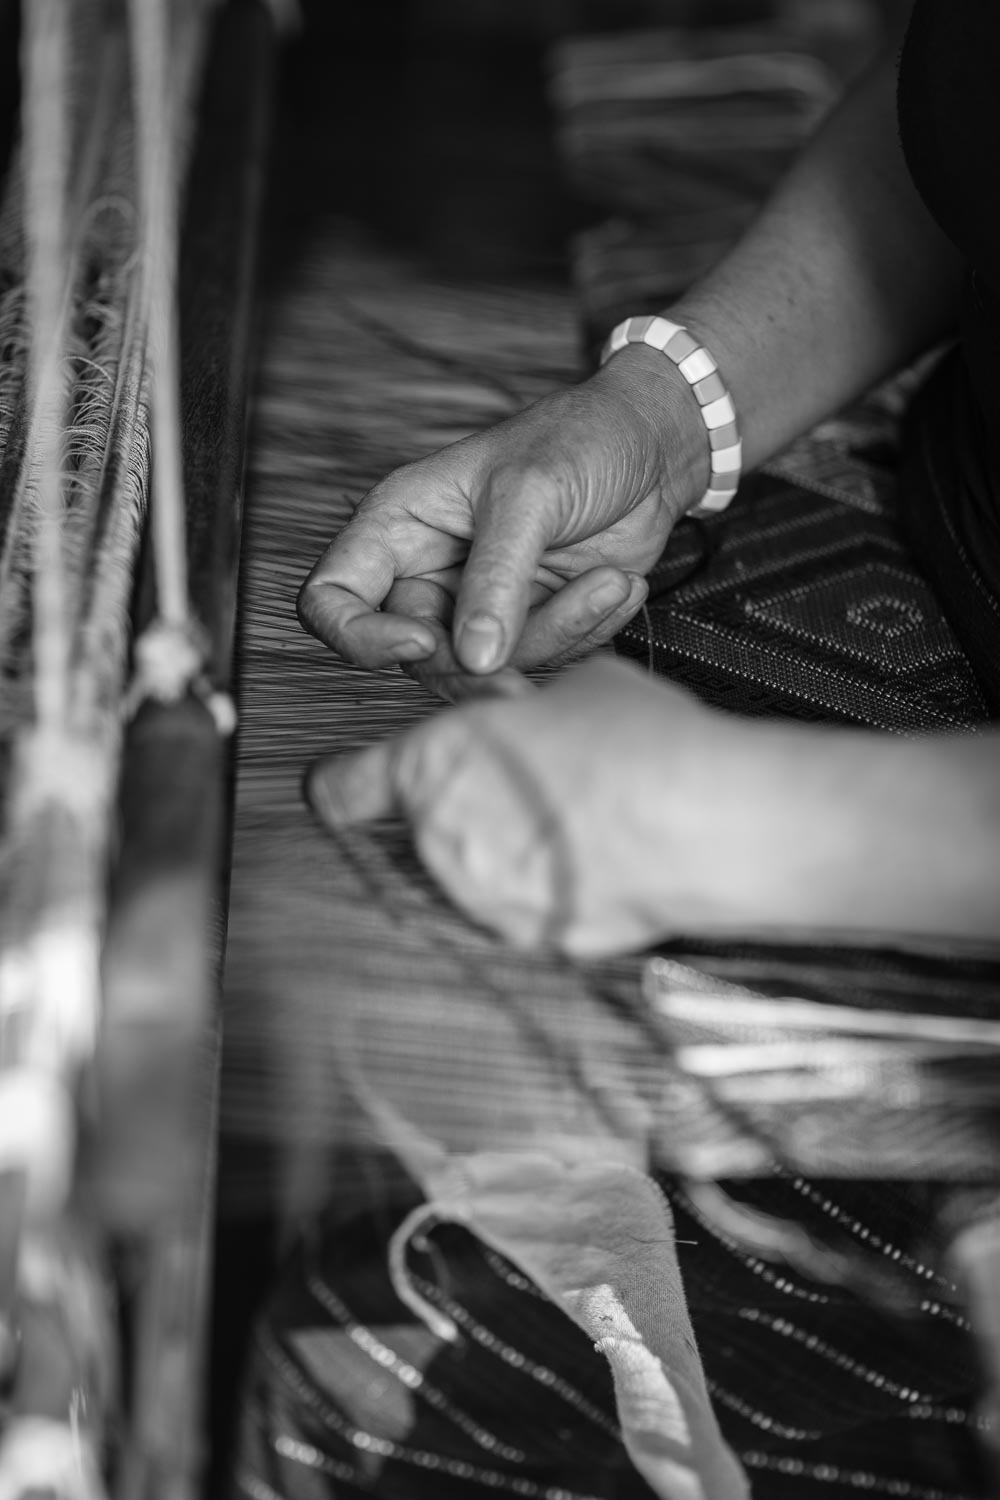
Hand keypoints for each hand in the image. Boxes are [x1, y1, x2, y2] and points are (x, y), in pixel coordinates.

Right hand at [297, 351, 704, 679]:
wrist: (656, 446)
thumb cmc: (581, 438)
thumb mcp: (530, 496)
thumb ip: (496, 579)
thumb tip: (473, 657)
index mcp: (401, 523)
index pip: (333, 598)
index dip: (359, 636)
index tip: (422, 642)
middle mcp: (431, 569)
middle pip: (416, 654)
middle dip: (480, 664)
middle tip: (530, 663)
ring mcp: (481, 601)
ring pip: (488, 665)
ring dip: (558, 633)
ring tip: (611, 581)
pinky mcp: (532, 621)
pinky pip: (542, 660)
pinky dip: (587, 632)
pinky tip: (616, 584)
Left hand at [305, 656, 725, 956]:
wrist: (705, 821)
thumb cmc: (640, 745)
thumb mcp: (576, 689)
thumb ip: (527, 711)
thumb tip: (528, 717)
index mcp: (432, 765)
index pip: (344, 790)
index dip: (344, 789)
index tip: (345, 791)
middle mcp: (440, 841)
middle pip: (419, 834)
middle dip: (461, 813)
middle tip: (522, 789)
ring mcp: (485, 901)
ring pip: (473, 875)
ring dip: (507, 853)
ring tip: (576, 820)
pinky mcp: (536, 941)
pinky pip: (528, 909)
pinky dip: (552, 890)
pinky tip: (600, 858)